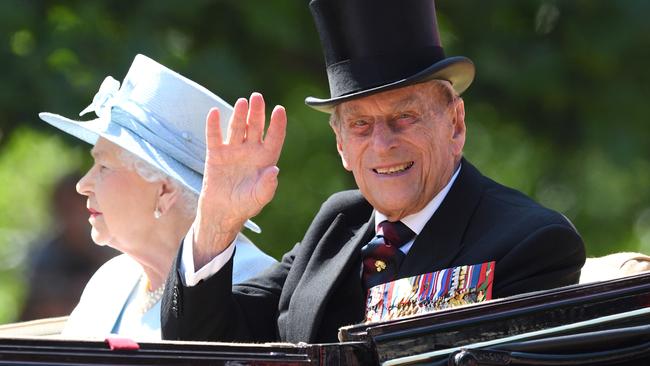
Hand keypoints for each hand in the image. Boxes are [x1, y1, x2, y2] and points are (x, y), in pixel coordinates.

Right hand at [193, 93, 285, 267]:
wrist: (222, 213)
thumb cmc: (245, 206)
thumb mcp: (259, 198)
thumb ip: (268, 185)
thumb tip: (275, 170)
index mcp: (265, 160)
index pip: (274, 138)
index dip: (277, 125)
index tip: (280, 110)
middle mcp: (250, 151)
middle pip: (255, 128)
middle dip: (257, 113)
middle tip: (258, 97)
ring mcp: (233, 151)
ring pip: (237, 128)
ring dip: (239, 115)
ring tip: (242, 102)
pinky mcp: (216, 154)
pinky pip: (214, 136)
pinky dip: (214, 125)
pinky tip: (215, 113)